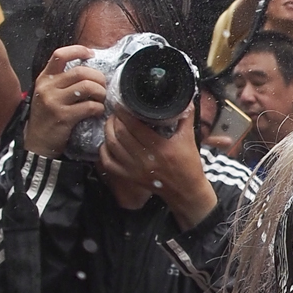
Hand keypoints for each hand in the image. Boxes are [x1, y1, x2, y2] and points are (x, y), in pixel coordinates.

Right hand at [24, 45, 106, 156]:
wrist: (37, 143)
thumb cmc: (47, 117)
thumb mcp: (48, 95)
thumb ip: (62, 82)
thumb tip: (89, 71)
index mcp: (44, 78)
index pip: (59, 55)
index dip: (78, 50)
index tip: (91, 54)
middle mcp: (47, 87)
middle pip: (80, 71)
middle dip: (98, 78)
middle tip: (103, 87)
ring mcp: (54, 101)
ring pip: (87, 87)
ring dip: (100, 93)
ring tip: (101, 100)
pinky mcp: (63, 117)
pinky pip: (90, 106)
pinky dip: (99, 108)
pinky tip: (98, 112)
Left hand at [97, 107, 216, 229]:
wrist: (186, 191)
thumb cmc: (188, 165)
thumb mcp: (189, 139)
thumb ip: (185, 118)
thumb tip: (185, 101)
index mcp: (160, 148)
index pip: (134, 126)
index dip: (124, 113)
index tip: (120, 104)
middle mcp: (145, 160)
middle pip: (120, 134)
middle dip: (115, 119)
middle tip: (116, 112)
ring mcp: (135, 170)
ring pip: (112, 146)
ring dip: (108, 131)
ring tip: (111, 122)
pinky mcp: (130, 177)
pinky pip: (109, 163)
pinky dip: (104, 151)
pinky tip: (107, 142)